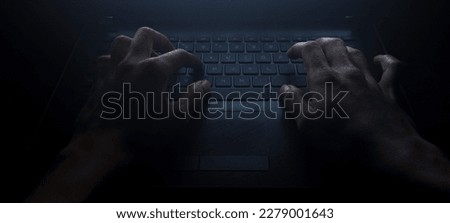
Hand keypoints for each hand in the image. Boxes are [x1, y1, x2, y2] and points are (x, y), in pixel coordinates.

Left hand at [76, 27, 209, 150]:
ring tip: (145, 55)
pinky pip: (105, 58)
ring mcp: (113, 68)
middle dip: (162, 40)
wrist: (105, 141)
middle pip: (147, 35)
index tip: (197, 68)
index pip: (179, 55)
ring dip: (136, 44)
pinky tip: (121, 69)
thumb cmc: (143, 131)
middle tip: (169, 52)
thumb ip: (194, 98)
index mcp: (154, 70)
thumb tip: (204, 84)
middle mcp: (132, 62)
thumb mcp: (177, 118)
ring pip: (123, 41)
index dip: (192, 60)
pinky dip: (115, 59)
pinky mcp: (100, 77)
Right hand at [280, 38, 449, 188]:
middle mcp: (347, 72)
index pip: (310, 50)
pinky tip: (379, 59)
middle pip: (333, 44)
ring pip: (356, 52)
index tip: (292, 54)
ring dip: (343, 49)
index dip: (299, 47)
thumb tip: (284, 88)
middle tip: (312, 50)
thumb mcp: (306, 123)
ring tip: (335, 54)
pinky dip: (385, 61)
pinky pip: (390, 68)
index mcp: (324, 78)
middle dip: (320, 43)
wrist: (382, 144)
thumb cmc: (340, 135)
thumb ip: (293, 102)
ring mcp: (369, 79)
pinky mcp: (386, 90)